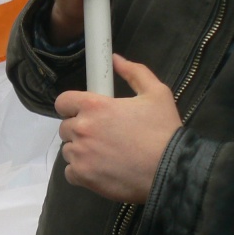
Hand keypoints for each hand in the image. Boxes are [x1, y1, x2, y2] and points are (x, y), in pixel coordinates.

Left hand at [55, 54, 180, 202]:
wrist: (170, 169)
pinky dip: (81, 171)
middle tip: (103, 135)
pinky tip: (101, 168)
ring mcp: (79, 154)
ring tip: (106, 153)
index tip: (84, 112)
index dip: (72, 106)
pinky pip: (70, 171)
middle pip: (65, 127)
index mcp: (94, 106)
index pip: (62, 102)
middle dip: (80, 129)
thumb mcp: (157, 93)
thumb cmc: (163, 131)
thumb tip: (115, 59)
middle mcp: (81, 129)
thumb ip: (134, 72)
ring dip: (81, 150)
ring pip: (68, 150)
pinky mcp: (81, 175)